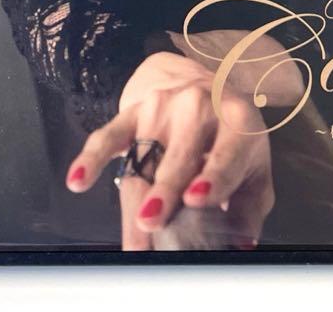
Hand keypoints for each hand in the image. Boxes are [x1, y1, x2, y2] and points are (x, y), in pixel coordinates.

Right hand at [63, 50, 274, 250]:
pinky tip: (78, 179)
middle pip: (178, 157)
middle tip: (153, 224)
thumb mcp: (253, 165)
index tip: (196, 198)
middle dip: (165, 191)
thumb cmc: (230, 138)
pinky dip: (92, 157)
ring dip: (136, 194)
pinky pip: (109, 134)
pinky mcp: (133, 112)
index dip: (213, 176)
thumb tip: (241, 243)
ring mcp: (163, 108)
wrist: (203, 87)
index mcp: (236, 121)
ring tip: (134, 228)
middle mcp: (199, 107)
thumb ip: (250, 205)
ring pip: (143, 157)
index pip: (226, 151)